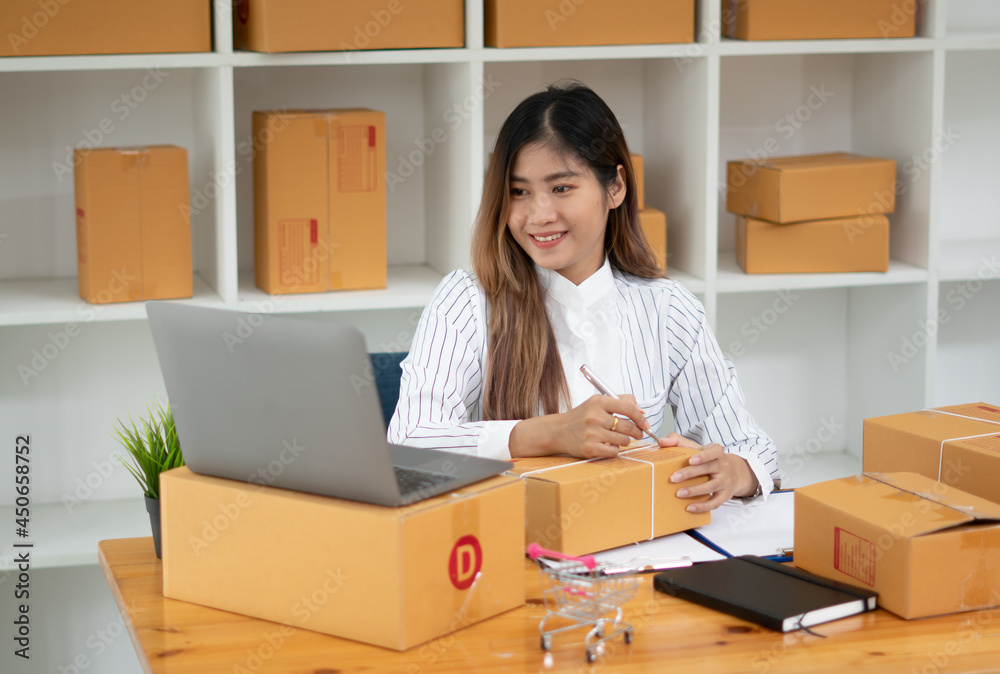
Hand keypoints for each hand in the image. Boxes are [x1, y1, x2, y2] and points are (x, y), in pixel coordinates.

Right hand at [509, 394, 651, 458]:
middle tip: (638, 434)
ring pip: (624, 440)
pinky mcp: (590, 448)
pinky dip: (614, 450)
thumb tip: (642, 411)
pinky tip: (607, 446)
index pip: (628, 407)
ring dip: (624, 441)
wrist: (558, 431)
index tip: (645, 423)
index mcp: (598, 402)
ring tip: (616, 438)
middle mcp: (594, 416)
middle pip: (628, 426)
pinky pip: (614, 452)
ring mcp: (592, 433)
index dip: (640, 417)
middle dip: (637, 432)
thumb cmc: (582, 417)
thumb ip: (620, 401)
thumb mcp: (597, 402)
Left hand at [665, 440, 758, 512]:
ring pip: (711, 486)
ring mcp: (725, 481)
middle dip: (690, 474)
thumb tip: (662, 441)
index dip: (703, 456)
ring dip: (694, 491)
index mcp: (717, 452)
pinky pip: (715, 502)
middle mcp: (723, 466)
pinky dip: (702, 506)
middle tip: (673, 478)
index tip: (691, 460)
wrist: (734, 472)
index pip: (713, 452)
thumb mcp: (697, 448)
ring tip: (678, 493)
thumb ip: (679, 441)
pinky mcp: (725, 495)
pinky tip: (689, 507)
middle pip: (708, 469)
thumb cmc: (708, 459)